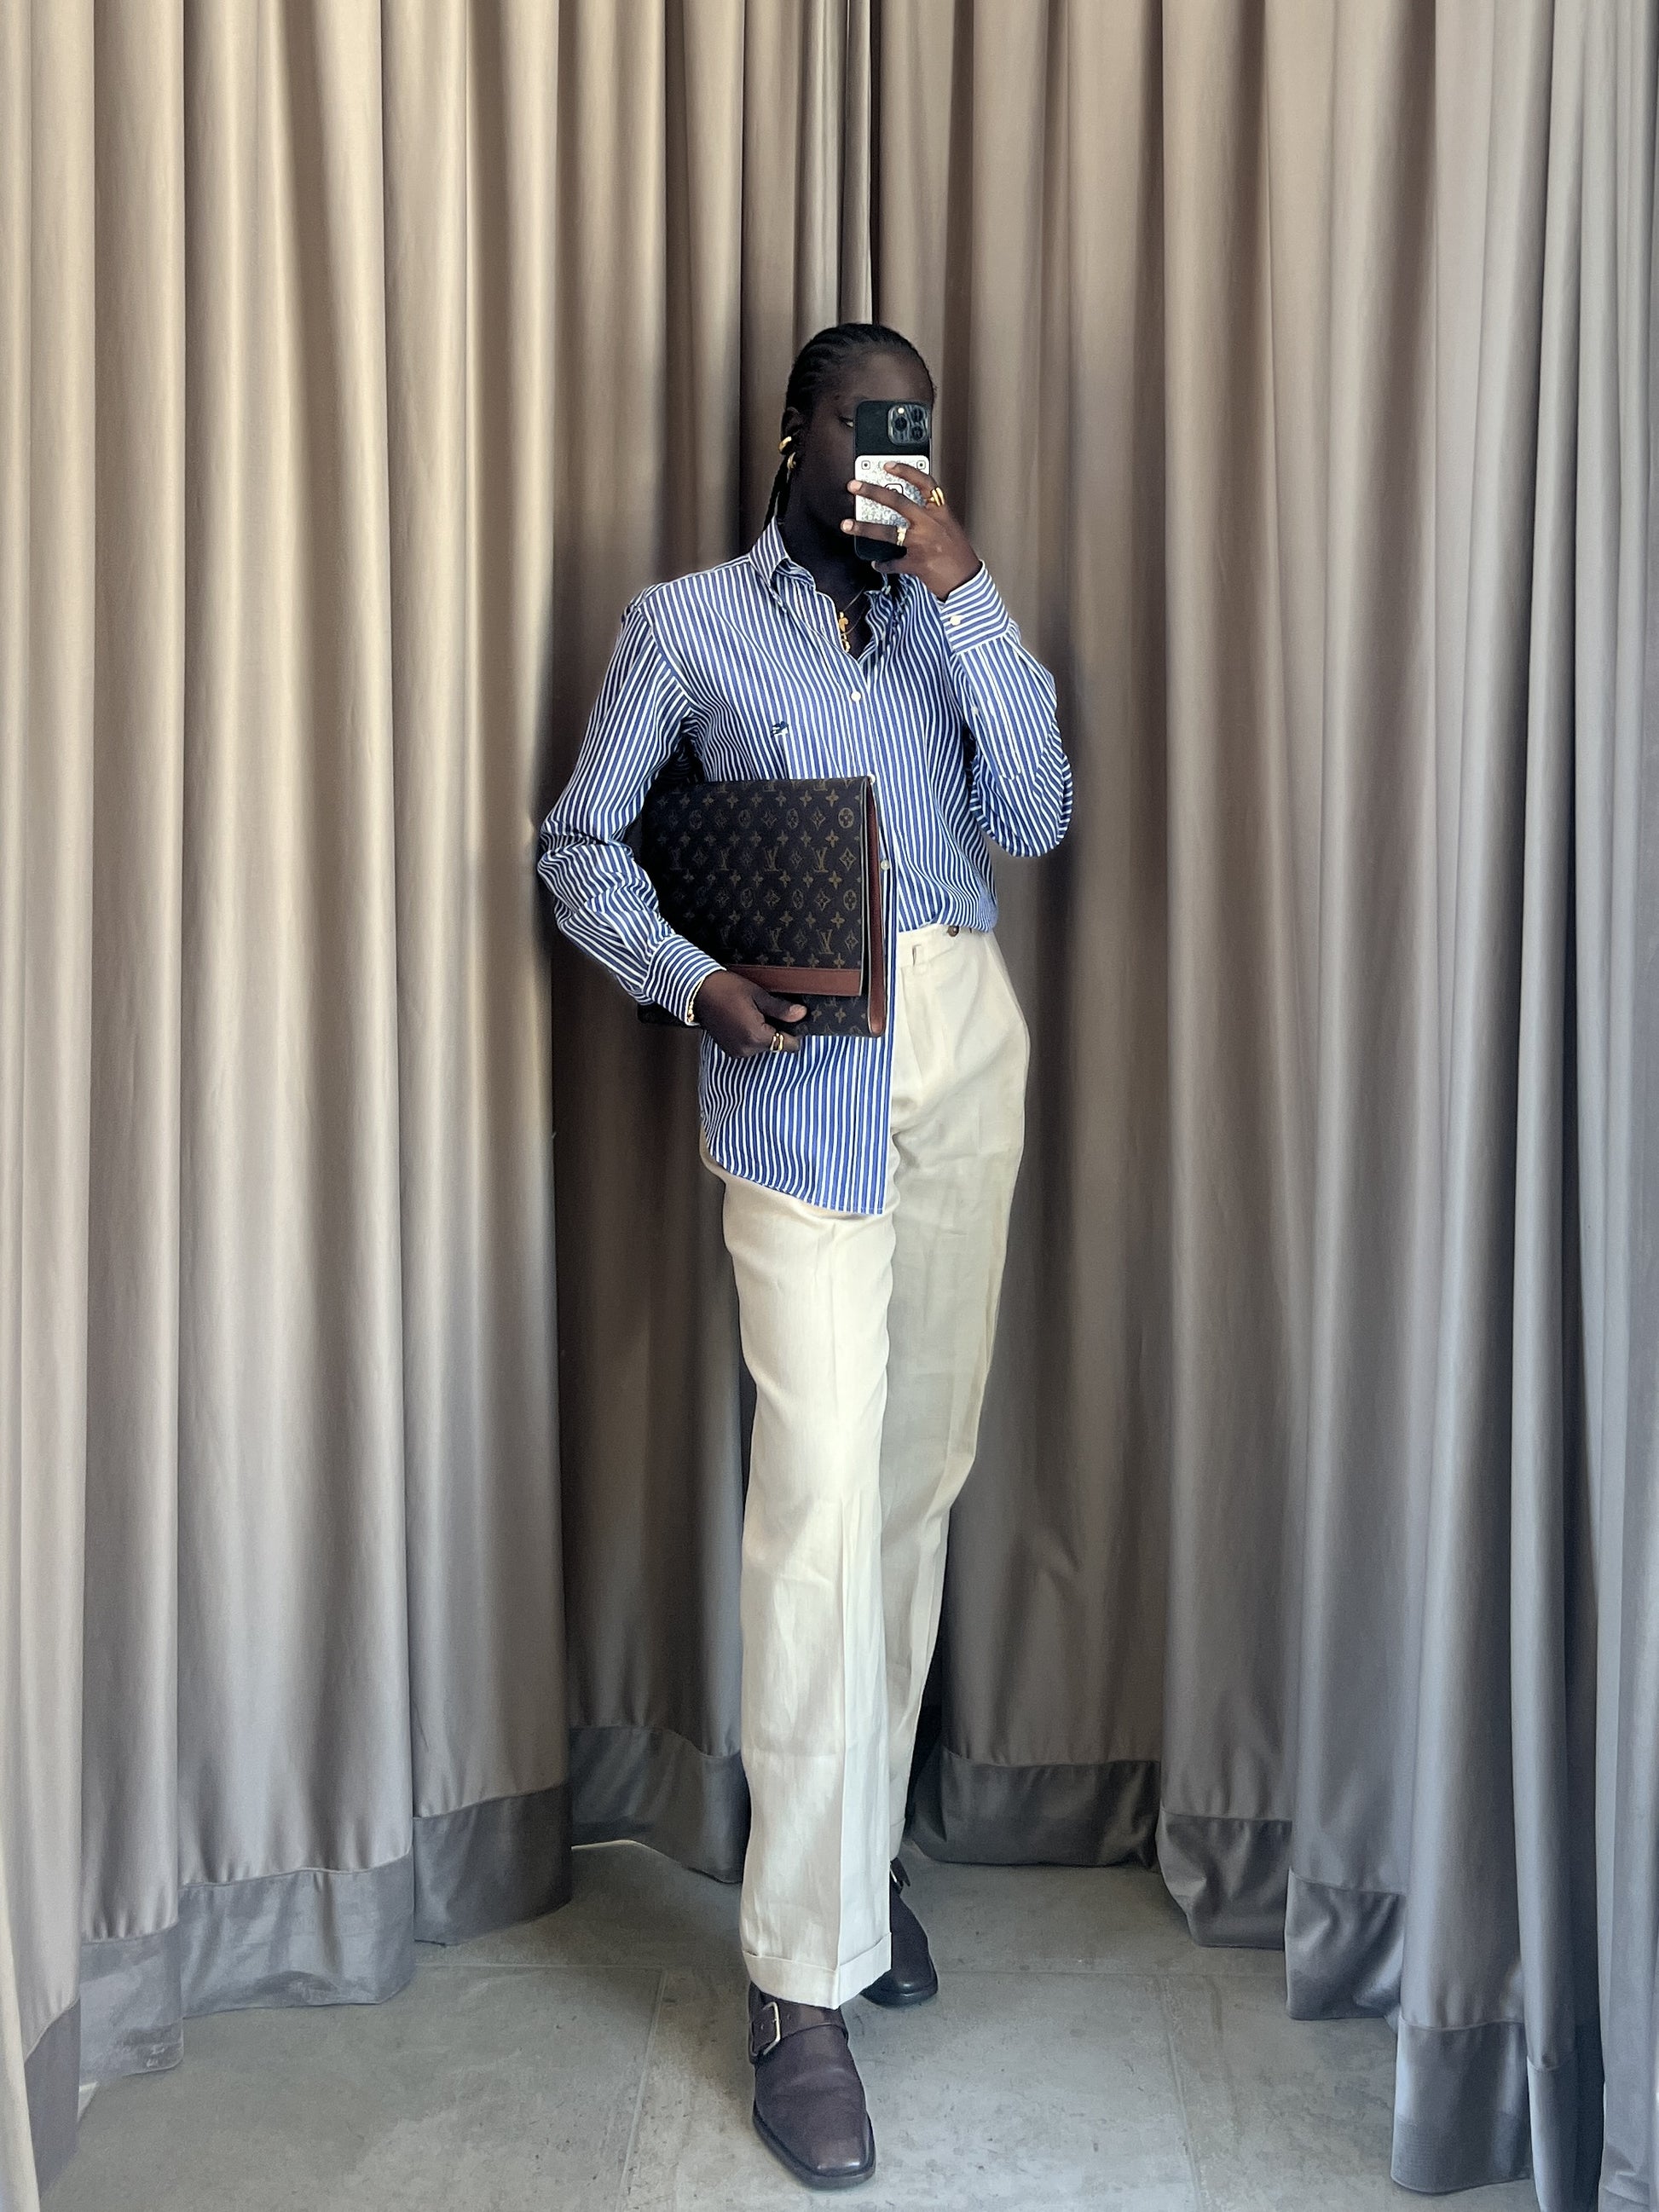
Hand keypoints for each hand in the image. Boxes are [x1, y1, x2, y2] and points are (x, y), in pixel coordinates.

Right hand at [692, 971, 806, 1057]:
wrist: (697, 991)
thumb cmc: (726, 989)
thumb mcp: (758, 995)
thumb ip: (781, 1009)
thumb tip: (801, 1014)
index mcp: (756, 1036)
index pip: (789, 1045)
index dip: (794, 1032)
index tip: (791, 1018)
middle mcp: (746, 1049)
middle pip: (776, 1045)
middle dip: (776, 1030)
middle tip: (765, 1010)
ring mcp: (736, 1051)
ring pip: (762, 1046)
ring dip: (763, 1033)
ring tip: (752, 1013)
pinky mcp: (729, 1050)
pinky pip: (749, 1046)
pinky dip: (751, 1036)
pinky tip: (744, 1019)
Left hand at [842, 461, 979, 598]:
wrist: (966, 582)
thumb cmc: (959, 555)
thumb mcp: (949, 528)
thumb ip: (930, 517)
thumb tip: (906, 510)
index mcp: (941, 512)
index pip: (924, 483)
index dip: (905, 470)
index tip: (887, 465)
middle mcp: (930, 524)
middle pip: (898, 501)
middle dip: (872, 492)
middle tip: (854, 486)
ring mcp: (922, 544)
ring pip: (888, 532)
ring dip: (864, 528)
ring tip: (847, 525)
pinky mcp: (915, 563)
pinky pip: (893, 563)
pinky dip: (883, 564)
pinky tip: (877, 563)